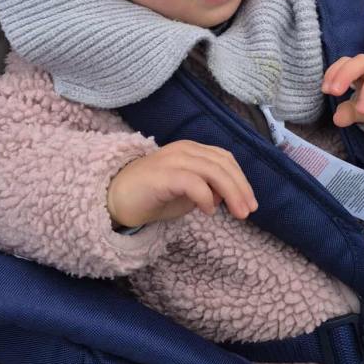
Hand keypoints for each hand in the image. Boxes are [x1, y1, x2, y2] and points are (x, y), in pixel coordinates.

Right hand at [107, 140, 257, 228]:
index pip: (224, 159)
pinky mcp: (161, 176)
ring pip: (212, 170)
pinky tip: (209, 211)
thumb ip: (207, 189)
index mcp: (191, 150)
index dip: (241, 179)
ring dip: (230, 193)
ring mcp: (172, 160)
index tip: (250, 202)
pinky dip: (206, 196)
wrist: (113, 199)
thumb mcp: (186, 193)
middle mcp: (183, 150)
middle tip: (248, 211)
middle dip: (240, 188)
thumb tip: (225, 195)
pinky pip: (192, 182)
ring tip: (238, 213)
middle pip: (222, 163)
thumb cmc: (151, 196)